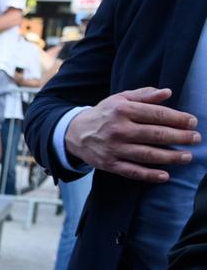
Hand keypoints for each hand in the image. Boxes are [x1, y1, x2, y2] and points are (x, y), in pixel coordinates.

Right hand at [65, 86, 202, 182]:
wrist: (74, 133)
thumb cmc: (104, 114)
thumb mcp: (120, 99)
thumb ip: (144, 95)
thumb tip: (167, 93)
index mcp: (122, 110)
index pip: (156, 114)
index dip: (177, 118)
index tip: (192, 122)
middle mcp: (118, 130)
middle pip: (155, 134)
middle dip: (179, 137)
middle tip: (195, 139)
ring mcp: (113, 149)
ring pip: (146, 154)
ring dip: (170, 157)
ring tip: (187, 157)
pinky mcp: (109, 164)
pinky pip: (132, 171)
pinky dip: (149, 175)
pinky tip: (164, 176)